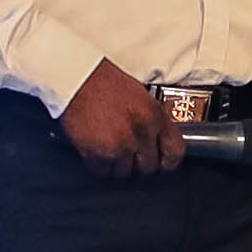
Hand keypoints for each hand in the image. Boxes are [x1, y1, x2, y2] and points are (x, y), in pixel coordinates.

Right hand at [62, 60, 184, 175]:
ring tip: (111, 149)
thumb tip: (157, 139)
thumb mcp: (141, 95)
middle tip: (130, 152)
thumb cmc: (104, 81)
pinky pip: (104, 172)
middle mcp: (139, 133)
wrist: (77, 78)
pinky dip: (101, 166)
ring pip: (126, 172)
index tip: (163, 161)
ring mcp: (119, 145)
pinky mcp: (97, 154)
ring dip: (119, 164)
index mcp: (154, 115)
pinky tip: (98, 151)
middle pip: (149, 166)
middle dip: (140, 161)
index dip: (168, 160)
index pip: (174, 152)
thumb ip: (152, 119)